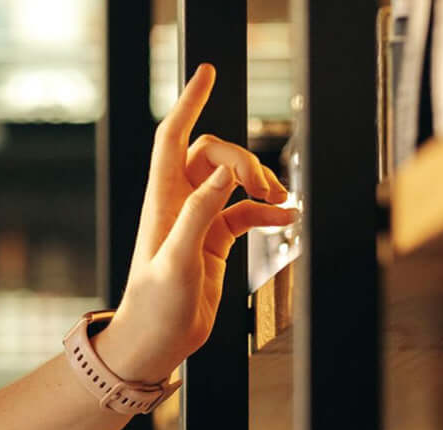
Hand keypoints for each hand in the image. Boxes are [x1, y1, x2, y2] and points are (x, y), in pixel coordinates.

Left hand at [98, 63, 296, 381]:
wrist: (156, 343)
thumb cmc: (155, 306)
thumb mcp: (178, 260)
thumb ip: (200, 214)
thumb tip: (226, 173)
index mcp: (163, 200)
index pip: (173, 136)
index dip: (189, 103)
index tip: (208, 73)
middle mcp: (179, 203)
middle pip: (212, 154)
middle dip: (243, 159)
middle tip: (265, 187)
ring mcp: (198, 220)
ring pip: (233, 181)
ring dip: (261, 184)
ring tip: (283, 202)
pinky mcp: (214, 241)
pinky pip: (246, 212)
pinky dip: (268, 212)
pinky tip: (288, 220)